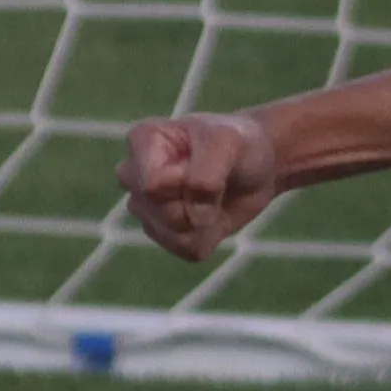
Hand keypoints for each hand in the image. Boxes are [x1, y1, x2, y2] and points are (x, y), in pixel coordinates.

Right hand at [118, 110, 285, 262]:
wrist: (256, 165)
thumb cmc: (237, 144)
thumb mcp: (226, 143)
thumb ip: (203, 174)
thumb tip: (189, 215)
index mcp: (142, 141)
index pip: (151, 185)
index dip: (187, 184)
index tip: (209, 162)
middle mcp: (134, 175)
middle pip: (160, 212)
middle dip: (198, 203)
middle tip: (216, 180)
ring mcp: (146, 207)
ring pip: (172, 235)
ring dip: (205, 220)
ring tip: (215, 195)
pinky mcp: (164, 233)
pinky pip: (185, 249)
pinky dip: (209, 236)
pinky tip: (214, 214)